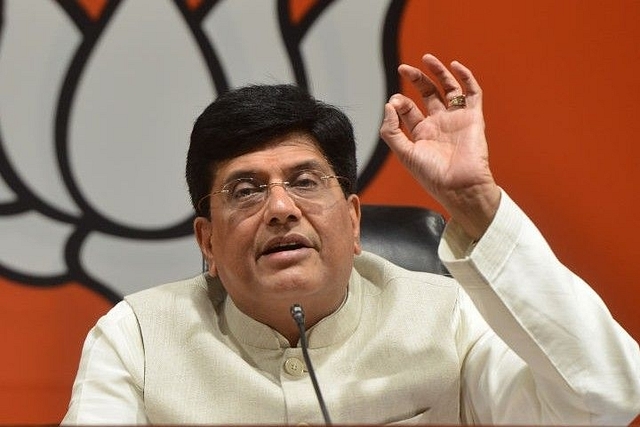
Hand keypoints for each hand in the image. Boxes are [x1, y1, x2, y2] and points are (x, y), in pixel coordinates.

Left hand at [380, 54, 500, 240]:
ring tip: (426, 59)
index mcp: (422, 133)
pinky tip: (454, 66)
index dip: (399, 102)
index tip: (394, 102)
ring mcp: (456, 119)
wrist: (459, 186)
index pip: (408, 109)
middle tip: (403, 68)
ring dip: (439, 72)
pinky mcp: (473, 117)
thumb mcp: (405, 153)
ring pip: (449, 89)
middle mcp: (439, 124)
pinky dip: (466, 78)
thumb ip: (392, 131)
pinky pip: (472, 93)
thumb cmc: (432, 175)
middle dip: (416, 79)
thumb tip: (388, 105)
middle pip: (428, 94)